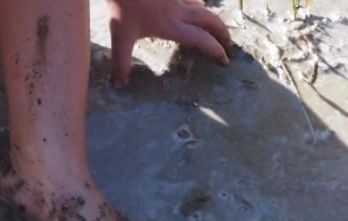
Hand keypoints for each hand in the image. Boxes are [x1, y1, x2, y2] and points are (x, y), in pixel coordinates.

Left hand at [107, 0, 231, 86]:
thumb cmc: (122, 4)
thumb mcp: (119, 35)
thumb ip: (121, 62)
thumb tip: (120, 85)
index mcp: (171, 26)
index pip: (201, 40)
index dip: (215, 50)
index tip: (224, 59)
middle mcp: (179, 10)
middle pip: (209, 20)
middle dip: (221, 32)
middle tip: (227, 43)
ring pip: (199, 4)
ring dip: (208, 16)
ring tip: (210, 25)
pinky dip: (194, 1)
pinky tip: (190, 3)